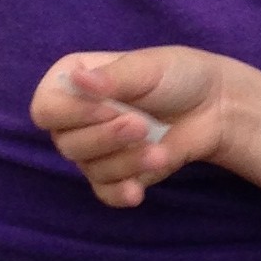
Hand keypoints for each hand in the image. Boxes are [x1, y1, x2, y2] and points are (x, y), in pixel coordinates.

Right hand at [32, 48, 238, 207]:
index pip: (46, 109)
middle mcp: (76, 118)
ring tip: (160, 151)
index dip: (72, 113)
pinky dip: (121, 192)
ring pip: (90, 169)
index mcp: (73, 82)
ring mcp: (94, 149)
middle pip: (66, 144)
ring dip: (126, 162)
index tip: (109, 106)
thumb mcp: (149, 67)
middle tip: (142, 126)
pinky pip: (104, 193)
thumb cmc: (178, 76)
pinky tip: (139, 191)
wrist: (214, 107)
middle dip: (106, 138)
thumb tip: (77, 79)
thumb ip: (114, 76)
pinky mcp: (115, 175)